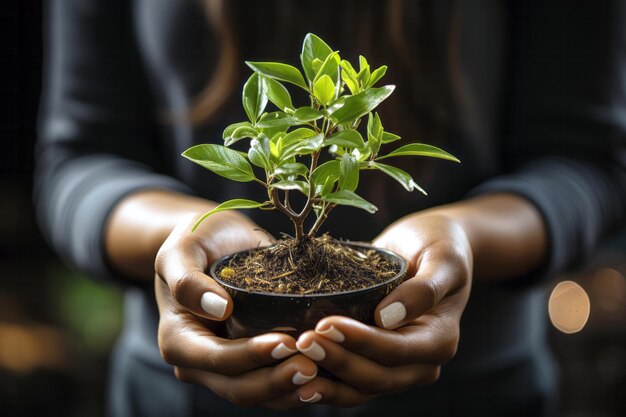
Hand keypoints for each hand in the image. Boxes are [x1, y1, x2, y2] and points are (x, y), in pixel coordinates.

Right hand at [154, 212, 317, 409]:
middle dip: (277, 381)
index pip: (217, 359)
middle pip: (240, 388)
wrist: (214, 241)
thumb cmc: (196, 241)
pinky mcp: (252, 362)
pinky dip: (297, 385)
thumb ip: (187, 279)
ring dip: (292, 389)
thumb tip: (218, 308)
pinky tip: (325, 376)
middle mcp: (200, 363)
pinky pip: (274, 385)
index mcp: (178, 340)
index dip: (251, 356)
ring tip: (323, 375)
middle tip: (313, 366)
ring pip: (261, 395)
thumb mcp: (181, 249)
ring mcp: (227, 368)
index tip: (286, 342)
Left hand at [292, 213, 472, 405]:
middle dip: (337, 361)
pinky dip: (325, 380)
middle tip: (302, 341)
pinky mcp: (374, 361)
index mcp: (439, 340)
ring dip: (326, 378)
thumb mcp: (443, 257)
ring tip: (293, 361)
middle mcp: (420, 362)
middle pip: (375, 376)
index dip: (361, 341)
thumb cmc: (440, 245)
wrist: (429, 245)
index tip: (326, 323)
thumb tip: (389, 318)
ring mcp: (396, 366)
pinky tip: (296, 371)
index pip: (396, 350)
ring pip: (359, 388)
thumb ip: (425, 288)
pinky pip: (349, 382)